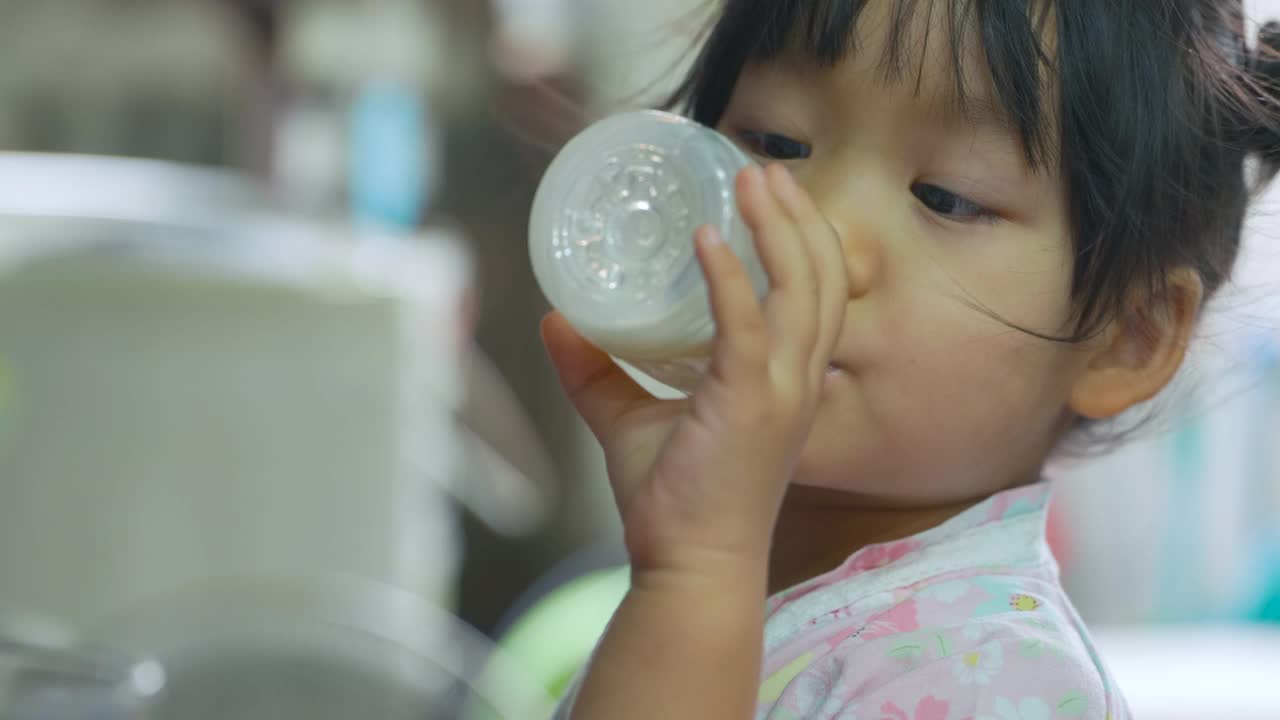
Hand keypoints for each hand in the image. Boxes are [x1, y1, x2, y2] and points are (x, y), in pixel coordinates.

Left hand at [543, 164, 847, 580]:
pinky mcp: (749, 406)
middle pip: (822, 279)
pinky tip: (707, 241)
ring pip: (801, 290)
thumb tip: (553, 320)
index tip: (770, 194)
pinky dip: (730, 279)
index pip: (816, 295)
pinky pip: (747, 328)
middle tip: (763, 171)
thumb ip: (596, 372)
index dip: (801, 239)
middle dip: (799, 218)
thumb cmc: (675, 502)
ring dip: (778, 229)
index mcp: (786, 381)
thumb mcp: (630, 420)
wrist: (689, 566)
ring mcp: (781, 394)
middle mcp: (798, 381)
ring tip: (749, 181)